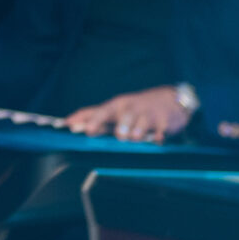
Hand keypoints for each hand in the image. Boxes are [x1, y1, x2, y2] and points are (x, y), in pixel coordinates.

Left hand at [63, 86, 191, 143]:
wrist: (170, 100)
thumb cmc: (136, 108)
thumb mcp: (116, 108)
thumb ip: (93, 116)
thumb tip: (68, 123)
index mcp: (117, 106)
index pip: (102, 111)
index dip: (93, 121)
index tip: (83, 130)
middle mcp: (132, 108)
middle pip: (125, 116)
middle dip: (121, 125)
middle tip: (118, 134)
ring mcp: (148, 115)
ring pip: (142, 123)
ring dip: (138, 131)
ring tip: (135, 137)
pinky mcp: (164, 122)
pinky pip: (160, 130)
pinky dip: (158, 136)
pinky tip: (157, 139)